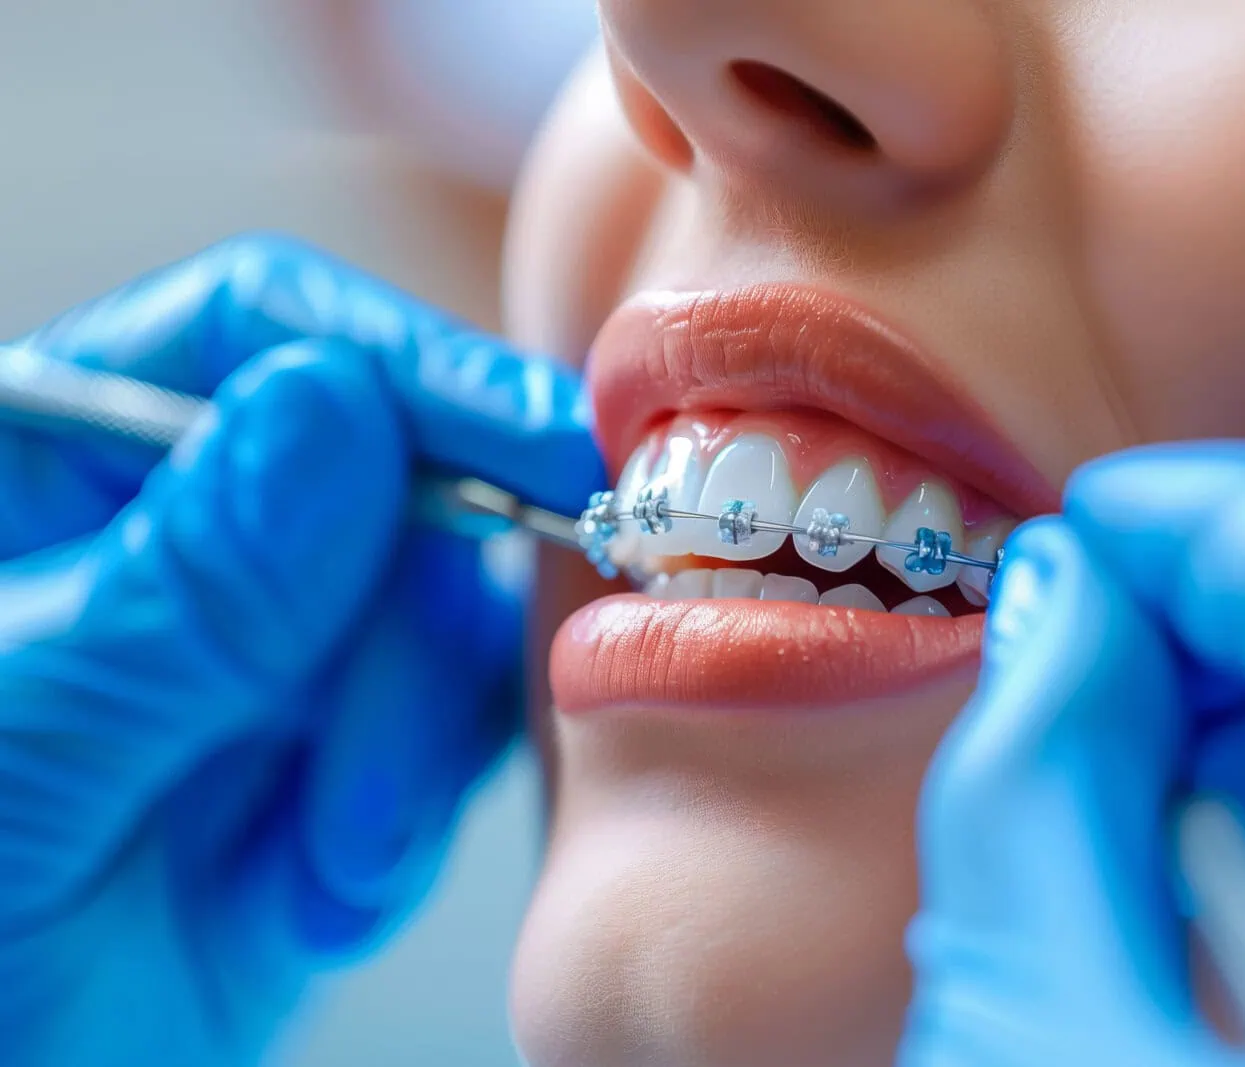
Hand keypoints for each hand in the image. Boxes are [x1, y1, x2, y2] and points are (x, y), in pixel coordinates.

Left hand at [0, 234, 604, 1066]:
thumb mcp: (26, 751)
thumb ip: (183, 589)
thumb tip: (336, 408)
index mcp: (60, 464)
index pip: (261, 336)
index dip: (416, 372)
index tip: (544, 441)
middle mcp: (183, 537)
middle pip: (393, 480)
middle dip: (408, 637)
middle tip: (376, 781)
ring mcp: (265, 645)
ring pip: (441, 613)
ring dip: (412, 748)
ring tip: (327, 864)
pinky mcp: (332, 754)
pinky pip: (448, 730)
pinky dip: (411, 819)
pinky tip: (317, 899)